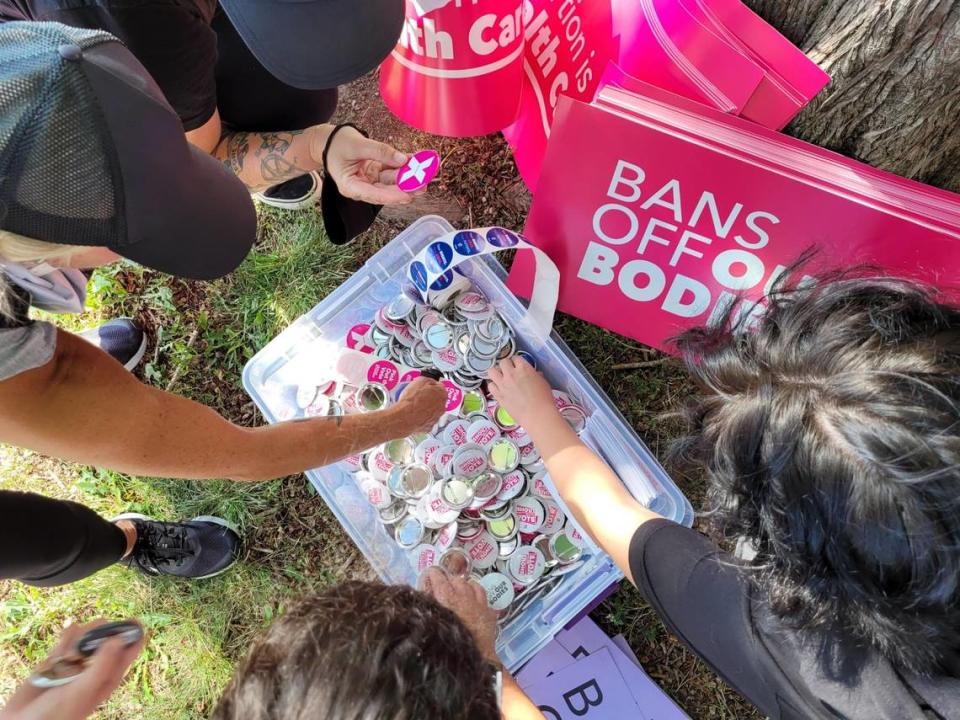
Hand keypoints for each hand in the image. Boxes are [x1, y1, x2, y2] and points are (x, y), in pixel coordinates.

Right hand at [1, 620, 144, 719]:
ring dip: (79, 636)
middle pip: (108, 636)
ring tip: (66, 654)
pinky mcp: (59, 656)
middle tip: (85, 644)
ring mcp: (77, 660)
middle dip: (98, 633)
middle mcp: (96, 665)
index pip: (130, 649)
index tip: (133, 620)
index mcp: (110, 675)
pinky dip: (67, 635)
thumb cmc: (57, 714)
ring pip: (88, 634)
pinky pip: (69, 638)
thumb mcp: (82, 691)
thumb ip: (101, 666)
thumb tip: (119, 639)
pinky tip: (63, 639)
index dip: (134, 634)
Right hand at [322, 126, 417, 205]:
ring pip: (392, 180)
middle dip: (405, 186)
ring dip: (408, 175)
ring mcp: (370, 180)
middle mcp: (362, 187)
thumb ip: (380, 151)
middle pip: (386, 189)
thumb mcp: (357, 145)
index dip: (392, 195)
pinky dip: (404, 165)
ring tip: (425, 172)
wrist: (328, 140)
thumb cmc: (337, 143)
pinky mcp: (376, 172)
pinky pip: (392, 170)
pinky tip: (417, 160)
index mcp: (351, 187)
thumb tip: (403, 159)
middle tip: (423, 184)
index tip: (407, 195)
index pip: (374, 194)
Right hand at [394, 377, 446, 433]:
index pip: (440, 387)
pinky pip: (426, 420)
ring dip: (425, 408)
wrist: (404, 416)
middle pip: (437, 399)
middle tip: (419, 395)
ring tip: (414, 405)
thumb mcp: (421, 380)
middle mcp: (441, 407)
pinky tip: (414, 414)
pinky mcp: (428, 427)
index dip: (431, 386)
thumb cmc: (412, 400)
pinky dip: (421, 418)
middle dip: (429, 397)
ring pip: (431, 411)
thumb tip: (430, 381)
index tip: (427, 386)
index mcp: (442, 394)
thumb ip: (429, 380)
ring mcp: (436, 418)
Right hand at [421, 567, 498, 663]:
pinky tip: (473, 600)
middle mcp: (463, 596)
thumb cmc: (448, 645)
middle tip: (442, 588)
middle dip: (448, 581)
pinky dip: (477, 595)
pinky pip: (482, 595)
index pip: (437, 576)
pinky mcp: (488, 612)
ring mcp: (478, 603)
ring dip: (464, 586)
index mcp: (446, 597)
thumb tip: (423, 597)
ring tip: (458, 591)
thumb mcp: (432, 622)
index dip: (432, 575)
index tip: (429, 576)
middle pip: (455, 579)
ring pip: (471, 584)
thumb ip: (428, 607)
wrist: (473, 659)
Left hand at [487, 357, 557, 432]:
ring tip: (501, 379)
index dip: (517, 362)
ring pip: (492, 371)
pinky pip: (490, 386)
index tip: (519, 367)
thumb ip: (535, 375)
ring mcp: (502, 384)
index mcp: (523, 368)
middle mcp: (511, 374)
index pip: (516, 358)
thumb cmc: (544, 399)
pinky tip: (499, 389)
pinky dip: (494, 386)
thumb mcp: (543, 382)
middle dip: (507, 366)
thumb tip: (534, 374)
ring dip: (497, 373)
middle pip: (503, 362)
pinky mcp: (498, 395)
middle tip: (510, 372)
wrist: (537, 415)